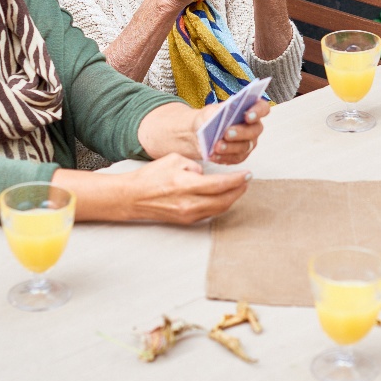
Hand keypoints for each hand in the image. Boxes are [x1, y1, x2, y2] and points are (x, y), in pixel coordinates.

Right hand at [120, 153, 250, 223]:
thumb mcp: (174, 160)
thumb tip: (206, 174)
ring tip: (239, 187)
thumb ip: (194, 166)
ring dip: (232, 198)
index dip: (237, 180)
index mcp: (185, 185)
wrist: (132, 197)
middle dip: (239, 190)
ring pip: (218, 209)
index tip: (248, 174)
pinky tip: (224, 196)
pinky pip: (209, 213)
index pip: (219, 184)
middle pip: (223, 200)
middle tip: (247, 180)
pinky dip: (220, 205)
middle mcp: (188, 203)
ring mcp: (187, 214)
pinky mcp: (186, 220)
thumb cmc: (151, 176)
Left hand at [192, 98, 269, 164]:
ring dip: (230, 147)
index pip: (262, 108)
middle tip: (227, 133)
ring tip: (217, 147)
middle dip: (241, 132)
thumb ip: (214, 112)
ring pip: (245, 146)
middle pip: (254, 130)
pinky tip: (213, 155)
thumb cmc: (208, 118)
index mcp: (250, 109)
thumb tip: (218, 116)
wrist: (200, 133)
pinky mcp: (241, 155)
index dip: (258, 111)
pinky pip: (235, 158)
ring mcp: (249, 142)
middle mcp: (253, 126)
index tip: (248, 116)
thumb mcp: (209, 111)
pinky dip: (224, 157)